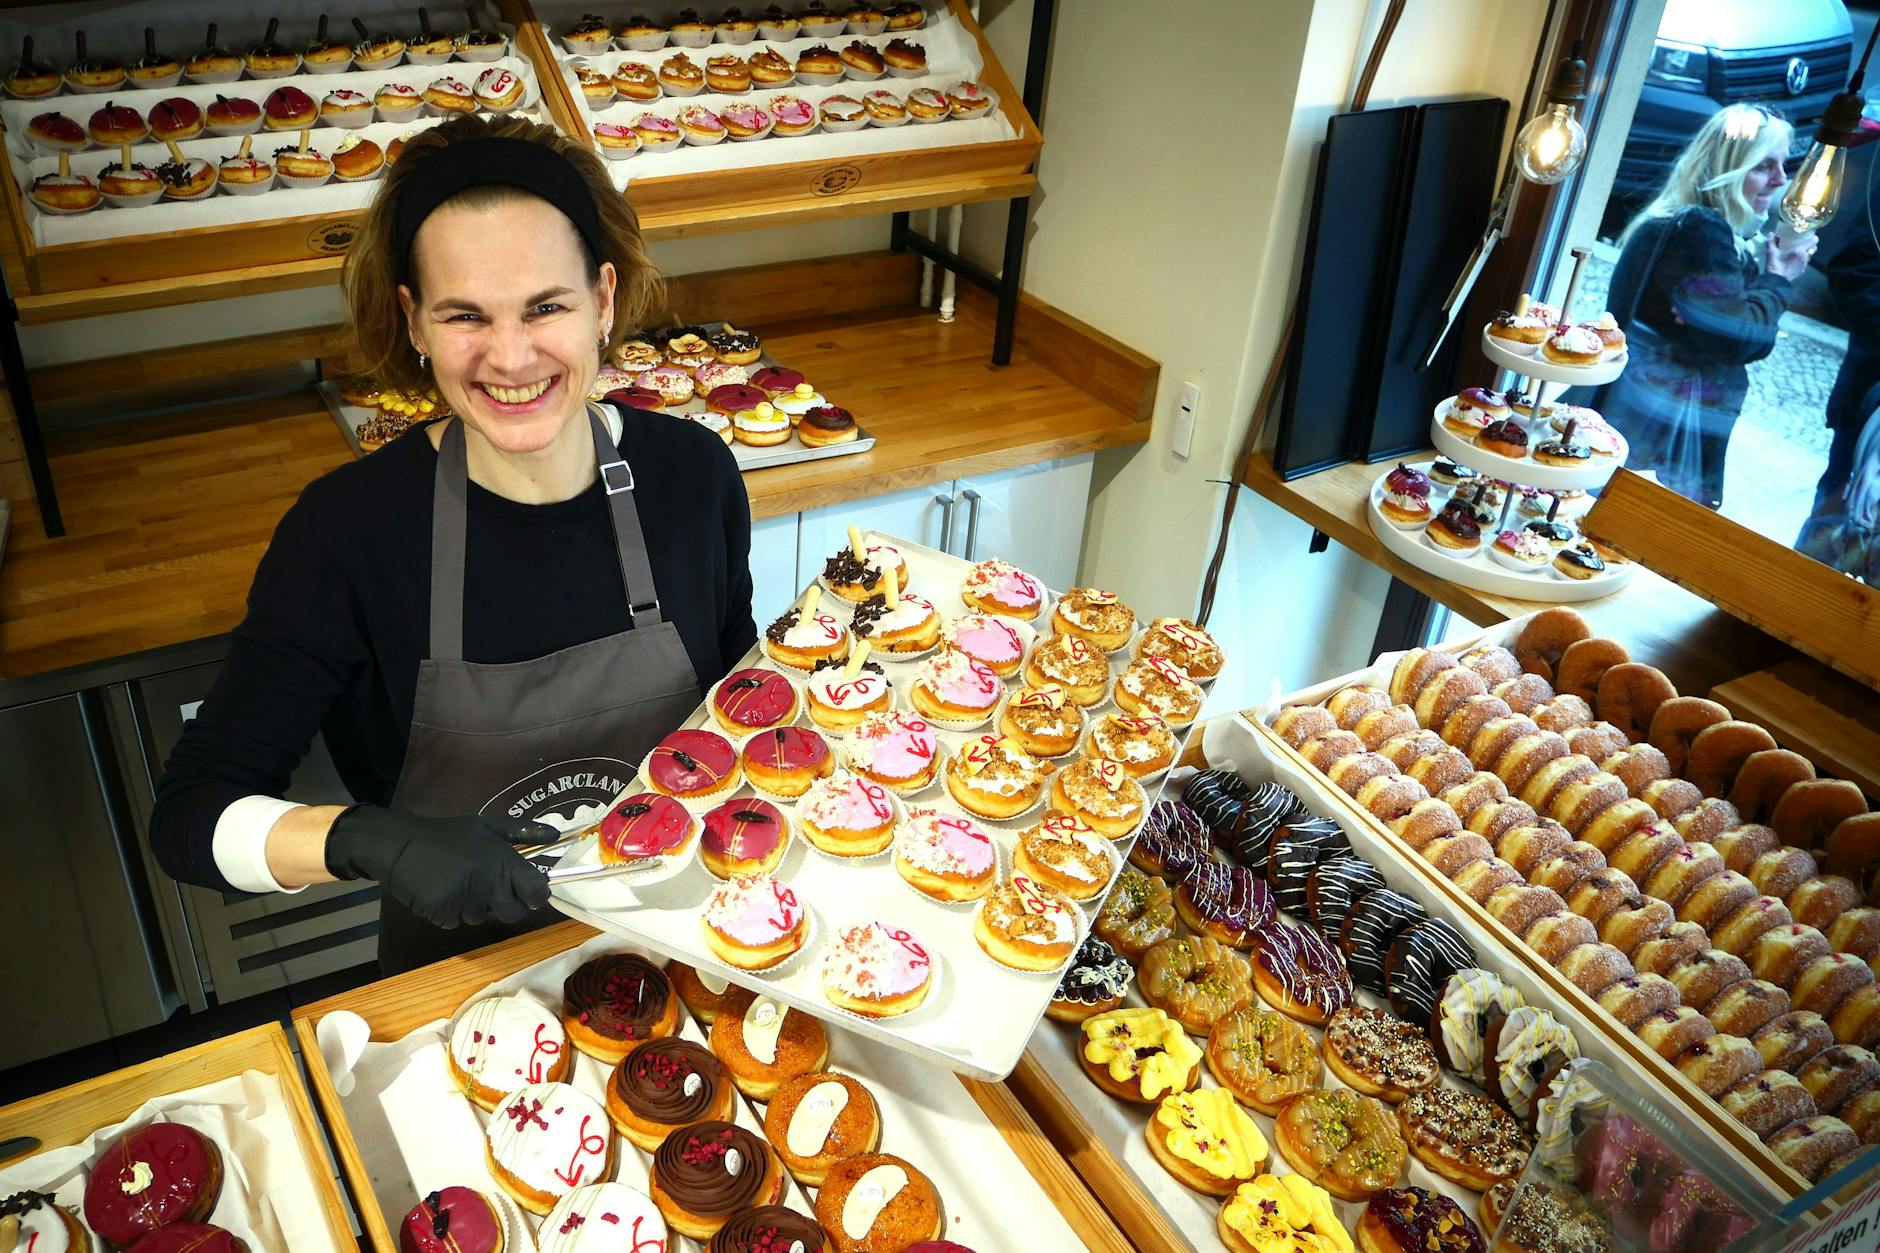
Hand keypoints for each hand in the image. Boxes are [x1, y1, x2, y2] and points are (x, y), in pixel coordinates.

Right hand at [324, 805, 555, 927]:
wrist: (399, 845)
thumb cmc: (448, 835)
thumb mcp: (487, 825)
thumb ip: (523, 831)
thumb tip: (556, 835)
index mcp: (502, 861)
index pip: (536, 892)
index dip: (537, 894)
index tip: (529, 890)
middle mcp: (488, 883)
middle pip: (514, 913)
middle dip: (507, 904)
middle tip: (489, 886)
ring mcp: (465, 901)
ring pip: (483, 917)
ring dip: (476, 905)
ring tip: (459, 880)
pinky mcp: (444, 913)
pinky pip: (458, 921)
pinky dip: (452, 911)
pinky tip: (442, 890)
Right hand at [1764, 231, 1817, 280]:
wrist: (1775, 282)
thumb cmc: (1775, 265)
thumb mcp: (1771, 253)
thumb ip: (1770, 242)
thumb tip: (1770, 233)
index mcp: (1800, 250)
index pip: (1814, 241)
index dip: (1813, 237)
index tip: (1809, 235)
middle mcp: (1805, 257)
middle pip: (1814, 248)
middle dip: (1810, 245)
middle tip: (1803, 243)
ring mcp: (1804, 265)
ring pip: (1810, 256)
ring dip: (1806, 253)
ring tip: (1798, 253)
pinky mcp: (1802, 271)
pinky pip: (1805, 263)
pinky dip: (1802, 261)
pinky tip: (1794, 261)